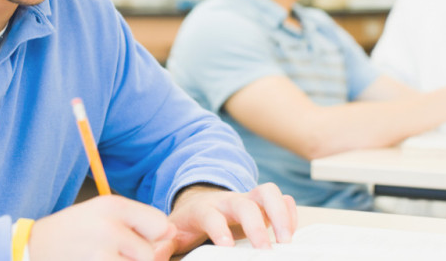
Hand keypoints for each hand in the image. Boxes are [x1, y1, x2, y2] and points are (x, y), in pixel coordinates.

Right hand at [29, 195, 174, 260]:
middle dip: (137, 259)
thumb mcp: (103, 215)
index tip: (138, 239)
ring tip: (103, 259)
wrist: (32, 248)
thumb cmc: (71, 232)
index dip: (153, 237)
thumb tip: (172, 235)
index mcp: (113, 205)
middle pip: (151, 254)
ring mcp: (100, 253)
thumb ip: (138, 223)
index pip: (161, 225)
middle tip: (113, 254)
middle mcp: (108, 227)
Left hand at [157, 182, 296, 257]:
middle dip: (257, 225)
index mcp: (204, 209)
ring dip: (281, 214)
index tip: (226, 246)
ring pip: (268, 193)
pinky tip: (290, 232)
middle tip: (266, 249)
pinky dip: (290, 213)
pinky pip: (281, 199)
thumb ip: (163, 243)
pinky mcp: (262, 203)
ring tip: (286, 240)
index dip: (219, 229)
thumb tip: (154, 254)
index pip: (211, 216)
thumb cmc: (188, 222)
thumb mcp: (172, 232)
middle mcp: (228, 201)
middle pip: (244, 204)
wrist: (198, 202)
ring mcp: (247, 199)